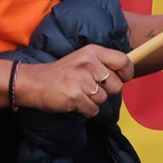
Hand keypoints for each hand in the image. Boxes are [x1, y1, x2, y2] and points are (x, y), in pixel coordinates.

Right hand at [15, 44, 132, 116]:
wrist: (35, 82)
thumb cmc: (61, 73)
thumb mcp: (83, 59)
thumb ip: (103, 63)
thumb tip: (126, 71)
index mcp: (93, 51)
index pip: (123, 61)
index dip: (127, 72)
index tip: (122, 78)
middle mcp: (89, 63)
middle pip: (116, 85)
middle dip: (107, 91)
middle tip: (92, 88)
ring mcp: (82, 80)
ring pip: (104, 99)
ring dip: (94, 101)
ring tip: (80, 93)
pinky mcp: (76, 97)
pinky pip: (93, 110)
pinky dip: (86, 110)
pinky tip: (76, 102)